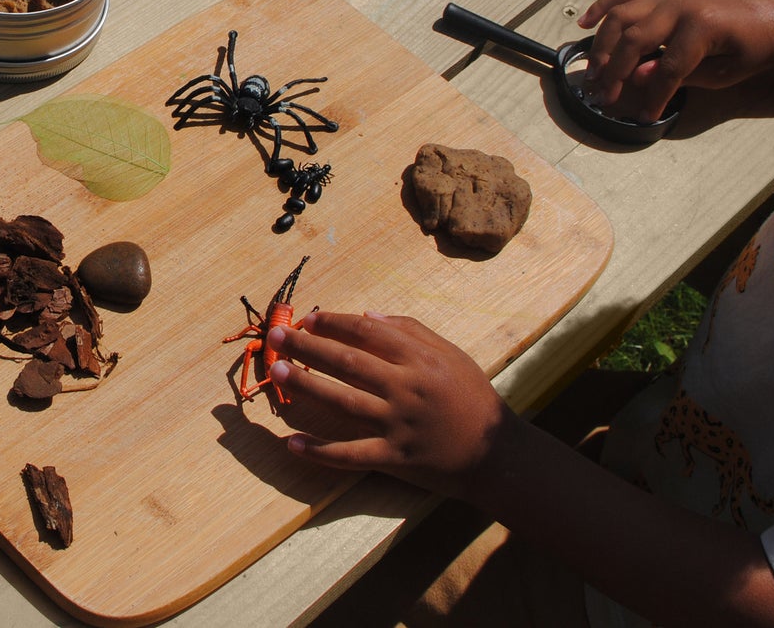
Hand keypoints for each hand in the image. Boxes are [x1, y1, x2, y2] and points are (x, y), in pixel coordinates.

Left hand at [267, 311, 513, 499]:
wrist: (498, 455)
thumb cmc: (472, 397)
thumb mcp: (451, 355)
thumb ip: (410, 331)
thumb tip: (365, 314)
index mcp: (421, 359)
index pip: (367, 332)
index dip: (334, 323)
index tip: (307, 320)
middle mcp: (408, 388)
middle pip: (348, 362)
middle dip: (308, 346)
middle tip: (275, 335)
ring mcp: (399, 425)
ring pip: (344, 403)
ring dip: (307, 386)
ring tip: (278, 372)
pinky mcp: (395, 459)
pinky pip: (351, 456)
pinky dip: (320, 451)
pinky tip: (291, 444)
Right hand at [576, 0, 773, 120]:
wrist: (767, 18)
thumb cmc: (750, 49)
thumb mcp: (723, 72)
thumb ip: (680, 74)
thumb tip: (639, 77)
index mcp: (702, 27)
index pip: (667, 67)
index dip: (654, 95)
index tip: (643, 116)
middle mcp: (679, 7)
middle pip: (635, 40)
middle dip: (615, 72)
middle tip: (603, 96)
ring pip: (621, 17)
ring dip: (602, 45)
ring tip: (592, 72)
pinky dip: (601, 7)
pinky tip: (584, 23)